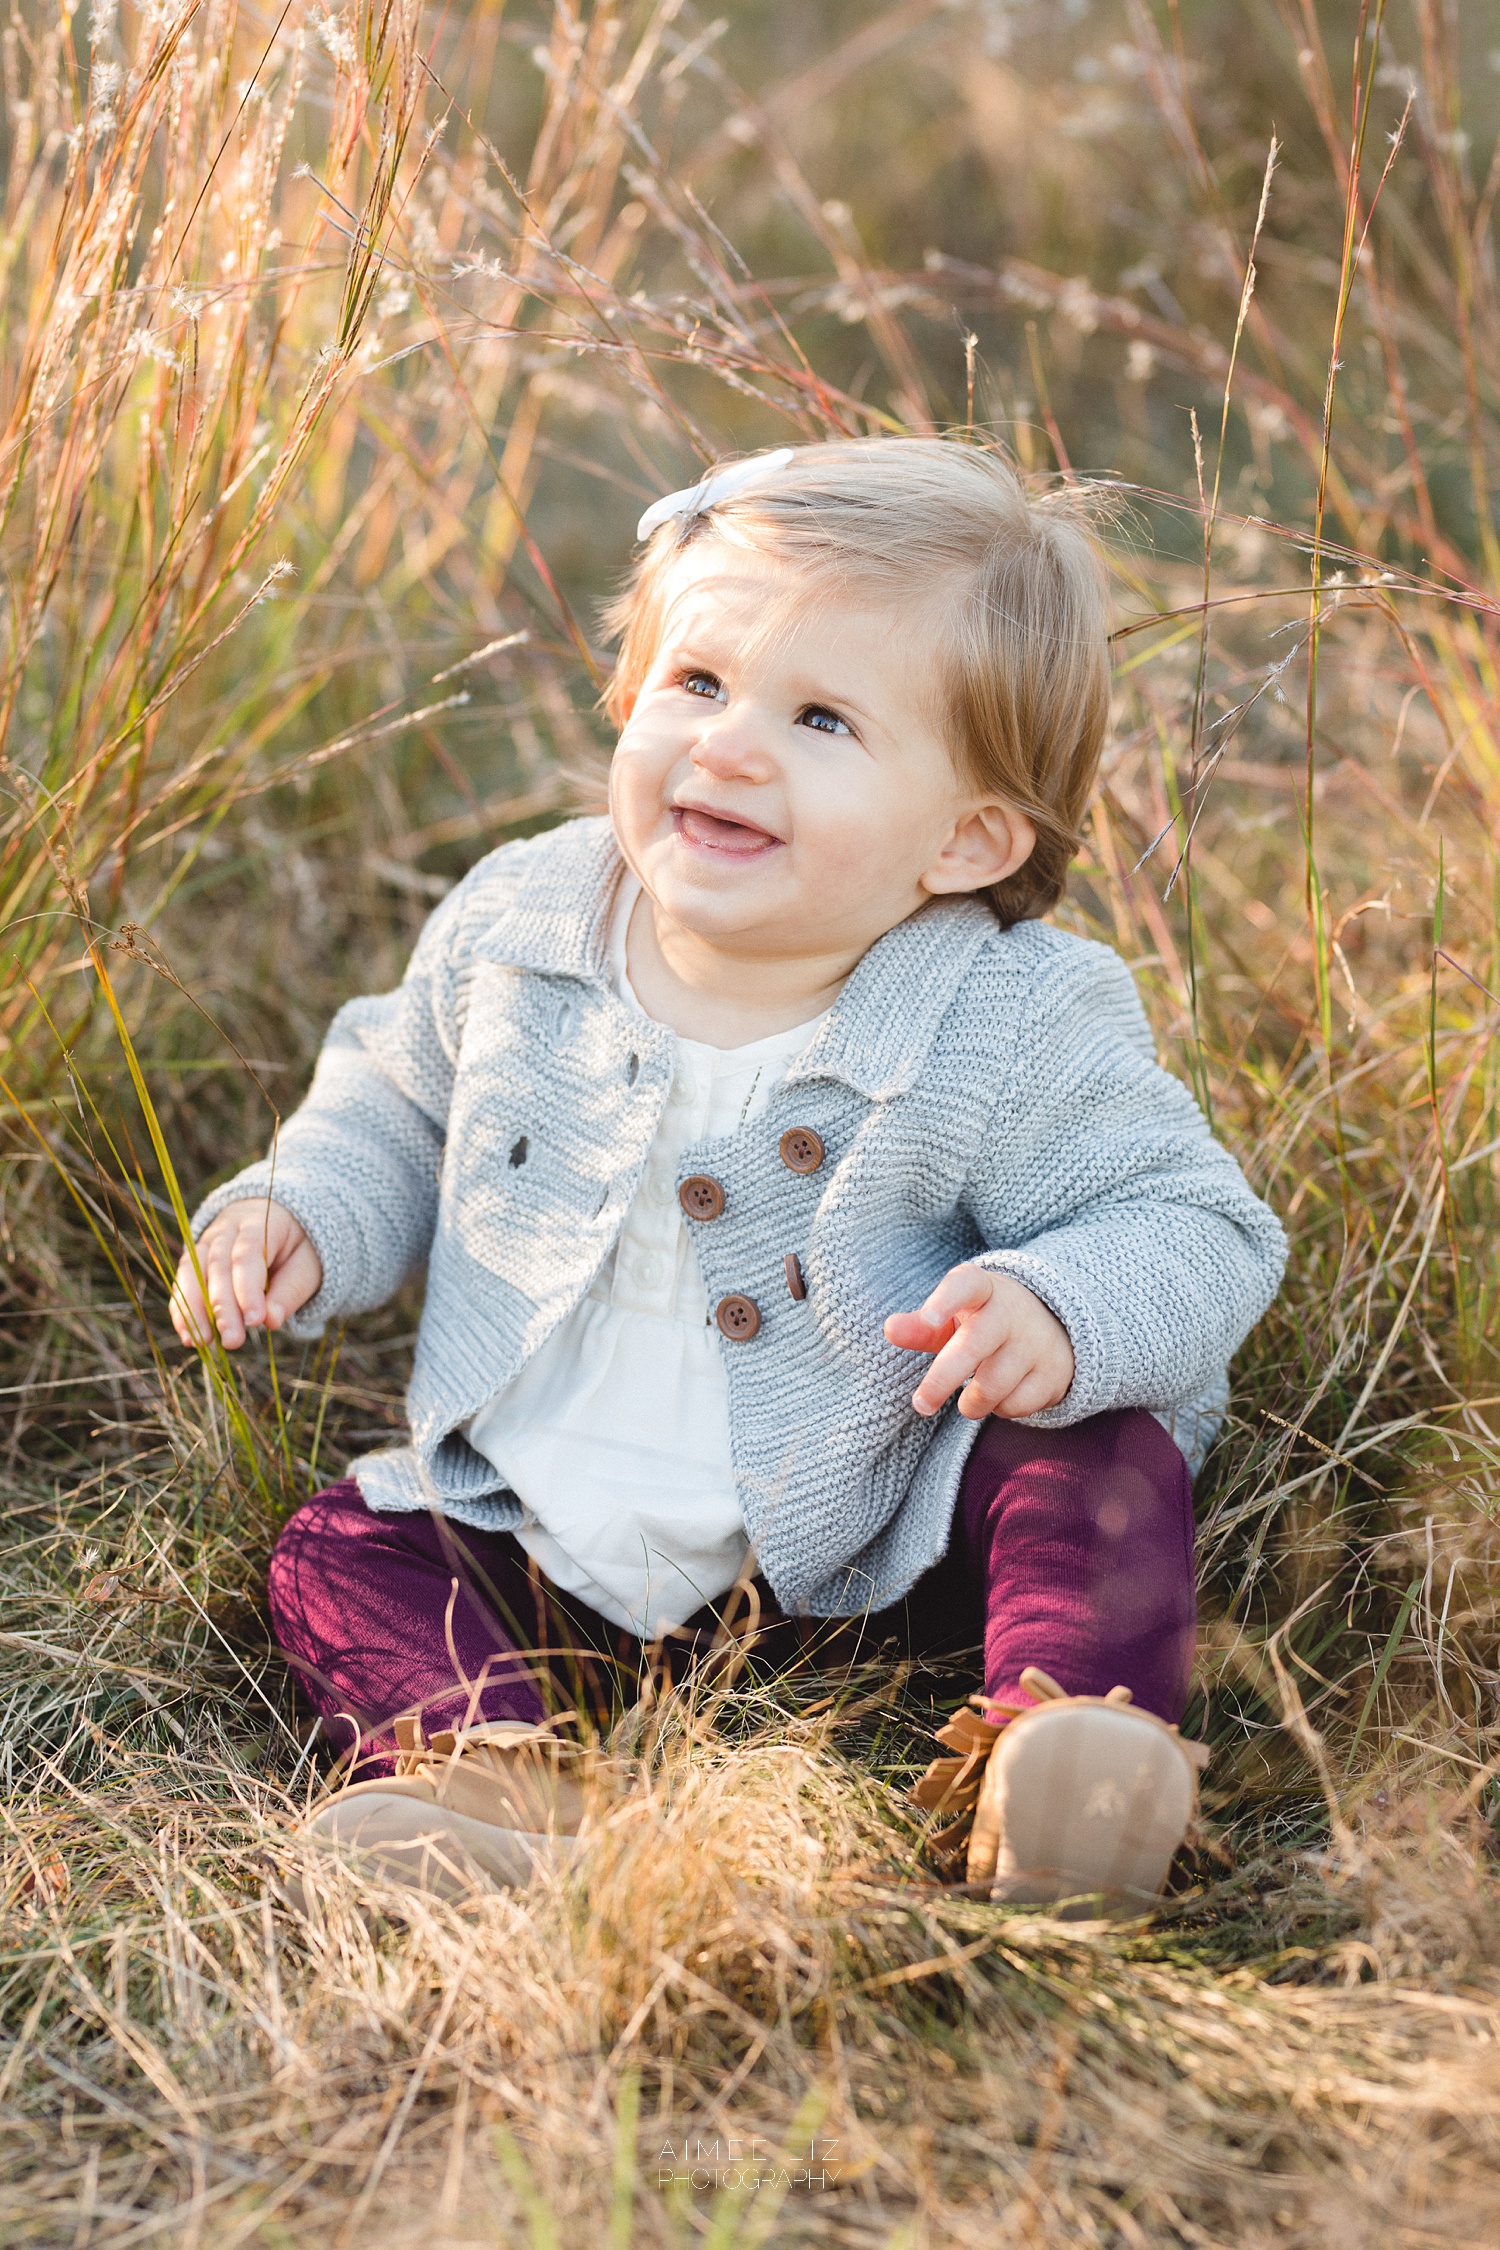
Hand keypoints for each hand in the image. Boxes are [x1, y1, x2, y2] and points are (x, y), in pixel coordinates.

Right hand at [170, 1199, 322, 1349]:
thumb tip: (270, 1321)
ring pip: (192, 1272)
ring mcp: (206, 1242)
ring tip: (202, 1342)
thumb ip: (289, 1292)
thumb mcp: (305, 1265)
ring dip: (194, 1310)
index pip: (248, 1253)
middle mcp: (227, 1228)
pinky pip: (183, 1282)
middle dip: (223, 1306)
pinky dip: (182, 1310)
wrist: (275, 1218)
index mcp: (261, 1222)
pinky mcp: (193, 1259)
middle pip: (218, 1265)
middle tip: (232, 1341)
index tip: (254, 1321)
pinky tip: (189, 1336)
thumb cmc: (294, 1247)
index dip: (248, 1288)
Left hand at [884, 1266, 1074, 1420]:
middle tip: (920, 1405)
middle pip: (973, 1347)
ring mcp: (1036, 1343)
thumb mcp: (954, 1318)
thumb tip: (890, 1329)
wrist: (1054, 1327)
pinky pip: (1015, 1405)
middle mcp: (1011, 1312)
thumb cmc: (985, 1323)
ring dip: (971, 1402)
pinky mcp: (1053, 1374)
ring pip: (992, 1386)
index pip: (964, 1285)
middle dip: (942, 1379)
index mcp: (982, 1289)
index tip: (928, 1319)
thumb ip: (920, 1327)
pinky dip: (1000, 1408)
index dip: (945, 1301)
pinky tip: (1002, 1394)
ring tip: (969, 1397)